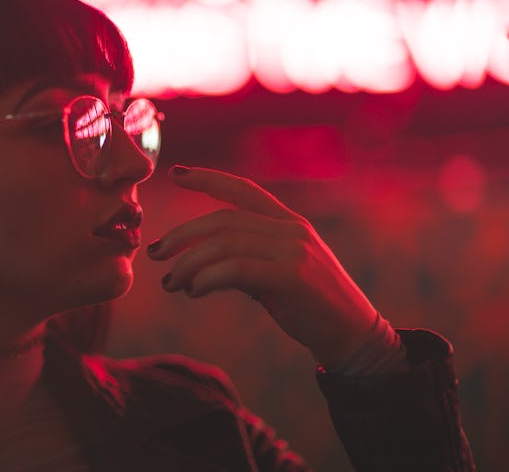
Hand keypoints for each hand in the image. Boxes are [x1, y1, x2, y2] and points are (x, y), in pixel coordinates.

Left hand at [147, 165, 377, 367]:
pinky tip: (194, 290)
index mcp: (288, 223)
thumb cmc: (310, 306)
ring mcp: (294, 250)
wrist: (353, 336)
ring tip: (171, 282)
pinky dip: (207, 278)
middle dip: (182, 235)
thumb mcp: (278, 273)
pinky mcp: (292, 276)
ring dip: (188, 263)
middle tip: (155, 253)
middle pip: (223, 220)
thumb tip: (202, 262)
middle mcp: (291, 229)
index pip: (243, 190)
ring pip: (224, 244)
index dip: (209, 179)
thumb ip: (248, 258)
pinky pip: (236, 269)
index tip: (176, 173)